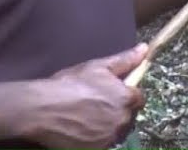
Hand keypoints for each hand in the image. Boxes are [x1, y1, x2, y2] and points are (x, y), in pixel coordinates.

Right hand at [17, 44, 146, 148]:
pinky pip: (103, 143)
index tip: (111, 93)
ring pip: (115, 130)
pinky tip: (81, 129)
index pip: (138, 98)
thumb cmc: (70, 84)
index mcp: (126, 98)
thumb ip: (125, 60)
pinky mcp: (97, 149)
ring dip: (107, 125)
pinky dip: (96, 138)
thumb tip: (144, 49)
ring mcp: (110, 137)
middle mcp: (122, 120)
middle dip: (117, 110)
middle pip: (127, 116)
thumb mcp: (98, 67)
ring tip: (87, 116)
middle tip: (95, 104)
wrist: (43, 108)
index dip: (125, 94)